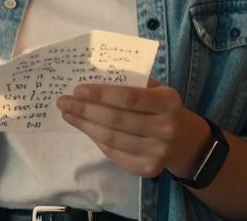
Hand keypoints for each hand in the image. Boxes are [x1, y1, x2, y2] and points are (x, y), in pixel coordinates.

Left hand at [56, 78, 209, 178]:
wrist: (182, 139)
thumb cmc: (159, 105)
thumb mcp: (153, 88)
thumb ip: (129, 82)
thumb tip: (90, 76)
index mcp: (169, 102)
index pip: (130, 97)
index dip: (101, 94)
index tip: (77, 89)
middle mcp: (167, 129)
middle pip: (117, 120)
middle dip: (86, 110)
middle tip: (63, 102)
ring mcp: (158, 152)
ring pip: (112, 139)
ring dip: (85, 126)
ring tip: (68, 114)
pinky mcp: (148, 170)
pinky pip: (113, 153)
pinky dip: (95, 139)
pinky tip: (84, 128)